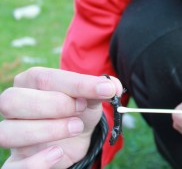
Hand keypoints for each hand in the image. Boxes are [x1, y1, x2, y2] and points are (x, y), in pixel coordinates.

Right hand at [0, 67, 121, 168]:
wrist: (77, 137)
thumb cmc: (79, 110)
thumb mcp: (91, 96)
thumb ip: (101, 88)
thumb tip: (113, 86)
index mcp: (31, 82)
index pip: (44, 78)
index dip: (76, 84)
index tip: (104, 90)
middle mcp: (14, 106)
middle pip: (12, 100)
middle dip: (52, 105)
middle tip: (80, 110)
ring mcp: (12, 133)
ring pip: (7, 132)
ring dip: (45, 130)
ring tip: (76, 128)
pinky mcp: (17, 160)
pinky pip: (10, 166)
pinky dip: (34, 163)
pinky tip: (57, 153)